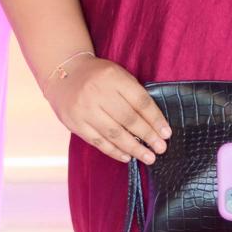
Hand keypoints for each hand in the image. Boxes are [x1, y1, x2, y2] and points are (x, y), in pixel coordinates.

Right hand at [50, 58, 170, 164]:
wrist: (65, 74)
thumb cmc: (98, 76)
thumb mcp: (118, 75)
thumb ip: (133, 94)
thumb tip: (154, 123)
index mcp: (113, 77)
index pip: (140, 101)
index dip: (155, 119)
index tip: (166, 133)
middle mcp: (98, 93)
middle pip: (129, 119)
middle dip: (148, 136)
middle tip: (161, 148)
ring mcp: (85, 109)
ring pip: (114, 133)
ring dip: (134, 148)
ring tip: (148, 157)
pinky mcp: (75, 123)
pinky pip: (98, 141)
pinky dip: (114, 151)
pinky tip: (126, 157)